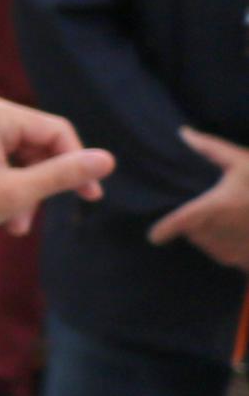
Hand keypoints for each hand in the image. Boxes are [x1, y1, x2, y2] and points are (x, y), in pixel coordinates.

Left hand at [145, 127, 248, 266]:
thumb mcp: (242, 161)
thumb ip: (211, 149)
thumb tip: (184, 133)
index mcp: (214, 207)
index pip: (179, 222)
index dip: (164, 230)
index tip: (154, 236)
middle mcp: (219, 231)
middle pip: (192, 232)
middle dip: (196, 223)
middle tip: (215, 208)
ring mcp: (233, 249)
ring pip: (206, 244)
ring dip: (210, 234)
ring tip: (231, 218)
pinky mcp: (244, 261)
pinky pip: (224, 255)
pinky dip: (227, 245)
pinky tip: (240, 232)